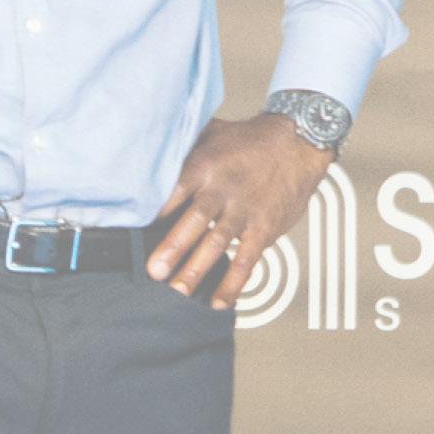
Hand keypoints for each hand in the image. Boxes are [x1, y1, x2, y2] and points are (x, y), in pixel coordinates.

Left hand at [148, 114, 332, 307]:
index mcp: (204, 166)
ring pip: (218, 243)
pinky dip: (234, 282)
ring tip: (179, 291)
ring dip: (197, 268)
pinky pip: (248, 259)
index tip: (134, 232)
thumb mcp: (210, 133)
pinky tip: (219, 300)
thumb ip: (181, 148)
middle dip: (174, 247)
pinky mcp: (264, 228)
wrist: (298, 142)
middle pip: (195, 220)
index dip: (154, 211)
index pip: (174, 190)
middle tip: (155, 271)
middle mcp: (223, 190)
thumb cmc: (248, 140)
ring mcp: (245, 211)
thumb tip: (145, 158)